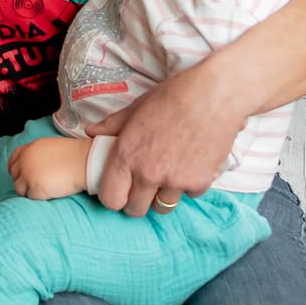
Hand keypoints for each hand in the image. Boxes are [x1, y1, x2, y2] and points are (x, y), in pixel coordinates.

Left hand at [8, 131, 90, 199]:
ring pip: (19, 188)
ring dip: (29, 190)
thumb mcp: (51, 146)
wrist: (84, 162)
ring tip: (44, 190)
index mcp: (29, 148)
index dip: (16, 169)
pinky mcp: (35, 189)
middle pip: (14, 174)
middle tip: (34, 185)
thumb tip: (35, 164)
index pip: (13, 159)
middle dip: (22, 180)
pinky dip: (38, 197)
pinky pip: (30, 197)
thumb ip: (38, 154)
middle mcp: (25, 160)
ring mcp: (28, 175)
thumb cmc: (74, 155)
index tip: (21, 175)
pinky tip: (49, 193)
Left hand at [97, 59, 241, 216]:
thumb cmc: (173, 97)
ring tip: (168, 176)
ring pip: (163, 207)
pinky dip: (190, 185)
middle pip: (136, 210)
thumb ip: (111, 125)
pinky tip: (192, 165)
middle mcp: (148, 173)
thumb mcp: (136, 107)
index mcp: (127, 156)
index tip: (121, 191)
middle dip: (138, 202)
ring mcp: (175, 181)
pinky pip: (190, 194)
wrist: (215, 95)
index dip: (114, 198)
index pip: (110, 199)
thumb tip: (91, 132)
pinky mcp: (199, 182)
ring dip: (163, 196)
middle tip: (144, 188)